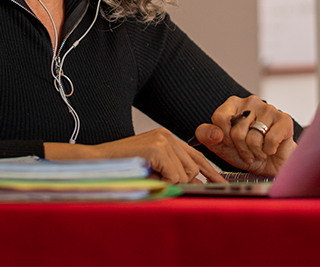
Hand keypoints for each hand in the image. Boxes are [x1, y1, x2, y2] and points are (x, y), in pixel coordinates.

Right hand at [44, 128, 226, 184]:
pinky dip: (163, 182)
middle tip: (166, 184)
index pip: (197, 154)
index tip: (222, 182)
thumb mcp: (152, 166)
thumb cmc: (122, 166)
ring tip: (150, 176)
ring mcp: (163, 140)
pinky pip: (173, 175)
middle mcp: (167, 135)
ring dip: (169, 181)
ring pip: (184, 173)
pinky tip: (149, 176)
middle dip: (185, 181)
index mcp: (166, 137)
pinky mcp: (157, 148)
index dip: (211, 170)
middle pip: (193, 166)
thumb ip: (173, 169)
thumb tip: (196, 183)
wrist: (97, 162)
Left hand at [195, 96, 295, 176]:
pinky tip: (270, 149)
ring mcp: (269, 108)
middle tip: (248, 151)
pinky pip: (270, 140)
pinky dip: (268, 151)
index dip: (224, 137)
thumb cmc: (244, 151)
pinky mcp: (284, 119)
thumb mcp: (218, 145)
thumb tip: (215, 132)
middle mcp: (251, 102)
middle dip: (241, 148)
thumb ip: (206, 135)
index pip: (220, 118)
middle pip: (236, 131)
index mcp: (233, 103)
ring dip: (255, 152)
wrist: (269, 164)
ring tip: (259, 151)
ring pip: (253, 138)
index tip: (230, 143)